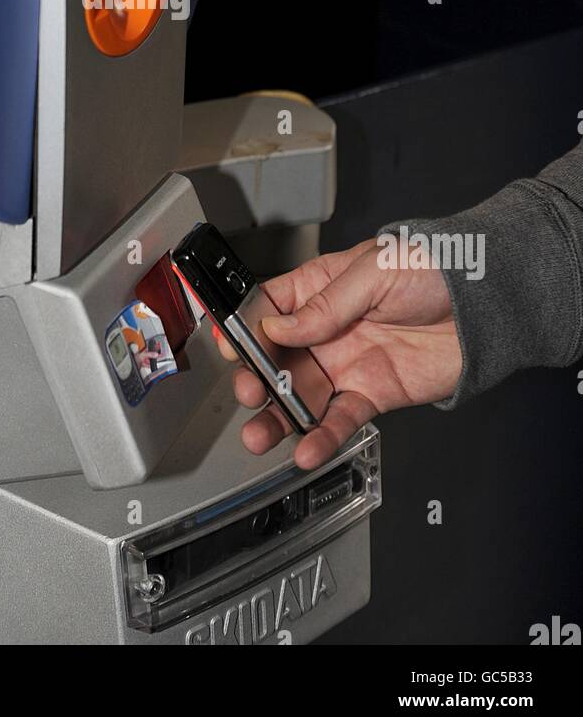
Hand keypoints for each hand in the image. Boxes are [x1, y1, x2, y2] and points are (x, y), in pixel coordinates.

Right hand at [216, 238, 461, 470]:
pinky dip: (321, 437)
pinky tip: (305, 449)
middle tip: (249, 390)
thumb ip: (323, 305)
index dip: (244, 328)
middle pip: (275, 358)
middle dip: (254, 377)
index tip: (230, 348)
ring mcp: (346, 364)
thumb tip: (278, 328)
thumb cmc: (431, 267)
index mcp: (318, 288)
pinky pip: (339, 419)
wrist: (485, 302)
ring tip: (258, 436)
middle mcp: (326, 329)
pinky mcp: (372, 394)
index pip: (268, 309)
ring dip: (276, 417)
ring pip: (299, 396)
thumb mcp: (371, 272)